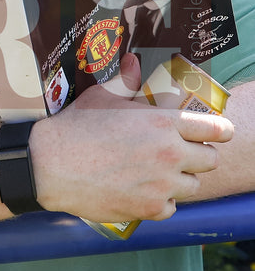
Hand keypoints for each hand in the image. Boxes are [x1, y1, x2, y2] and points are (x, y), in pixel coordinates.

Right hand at [30, 53, 233, 222]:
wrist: (50, 165)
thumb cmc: (76, 126)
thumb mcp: (102, 96)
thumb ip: (126, 80)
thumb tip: (133, 62)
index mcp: (163, 122)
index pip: (215, 129)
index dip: (220, 131)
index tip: (218, 134)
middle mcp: (169, 153)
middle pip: (210, 160)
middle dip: (198, 156)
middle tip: (180, 154)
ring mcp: (161, 184)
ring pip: (193, 186)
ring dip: (180, 180)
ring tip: (160, 174)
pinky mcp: (149, 209)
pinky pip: (171, 208)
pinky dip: (162, 202)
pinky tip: (145, 191)